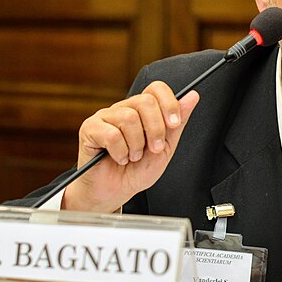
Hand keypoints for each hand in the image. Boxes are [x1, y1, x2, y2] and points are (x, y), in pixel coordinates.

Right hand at [63, 81, 199, 212]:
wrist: (115, 192)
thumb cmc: (137, 170)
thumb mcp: (165, 148)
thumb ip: (177, 123)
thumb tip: (192, 96)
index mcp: (142, 111)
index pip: (156, 88)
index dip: (168, 103)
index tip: (174, 123)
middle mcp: (123, 109)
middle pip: (145, 101)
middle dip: (155, 129)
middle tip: (153, 148)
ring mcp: (105, 117)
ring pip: (129, 118)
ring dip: (136, 144)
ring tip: (133, 157)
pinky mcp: (90, 128)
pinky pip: (111, 134)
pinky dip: (120, 152)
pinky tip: (119, 158)